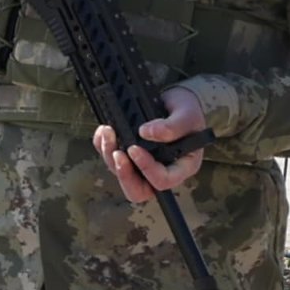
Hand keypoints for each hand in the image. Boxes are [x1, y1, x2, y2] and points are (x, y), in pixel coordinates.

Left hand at [96, 87, 213, 203]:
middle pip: (138, 189)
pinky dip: (102, 145)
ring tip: (108, 132)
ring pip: (120, 173)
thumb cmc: (186, 110)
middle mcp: (161, 169)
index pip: (164, 180)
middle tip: (117, 153)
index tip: (134, 149)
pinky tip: (104, 131)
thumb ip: (173, 126)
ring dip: (109, 155)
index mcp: (182, 166)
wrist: (171, 100)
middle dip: (123, 173)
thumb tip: (148, 133)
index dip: (147, 169)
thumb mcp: (188, 113)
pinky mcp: (126, 155)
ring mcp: (141, 164)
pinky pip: (109, 158)